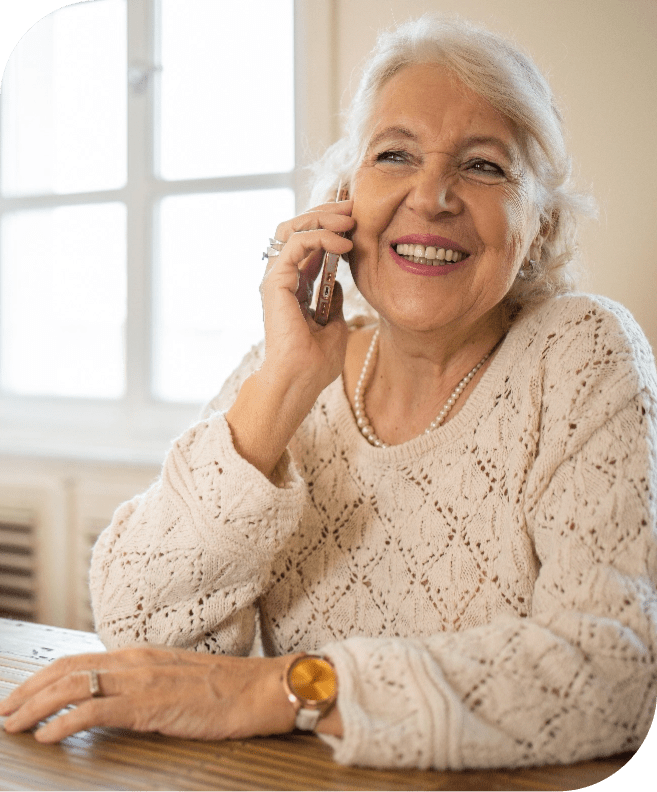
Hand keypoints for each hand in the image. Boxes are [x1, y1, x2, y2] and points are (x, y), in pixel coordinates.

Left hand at [0, 646, 295, 742]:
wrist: (260, 689)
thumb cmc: (225, 689)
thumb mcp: (175, 679)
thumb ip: (144, 683)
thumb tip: (116, 699)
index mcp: (139, 655)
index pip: (78, 660)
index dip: (42, 677)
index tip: (20, 695)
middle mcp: (135, 661)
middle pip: (67, 670)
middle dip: (28, 691)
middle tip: (4, 712)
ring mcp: (142, 680)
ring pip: (74, 686)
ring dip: (36, 706)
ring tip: (13, 724)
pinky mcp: (151, 703)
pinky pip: (96, 709)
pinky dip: (64, 721)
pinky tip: (47, 735)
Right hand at [260, 198, 353, 392]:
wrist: (300, 381)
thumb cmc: (315, 363)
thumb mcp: (334, 325)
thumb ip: (332, 300)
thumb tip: (337, 282)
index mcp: (293, 287)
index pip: (307, 244)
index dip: (330, 227)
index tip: (357, 223)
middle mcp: (281, 279)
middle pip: (296, 228)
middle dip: (325, 213)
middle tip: (353, 209)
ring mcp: (276, 279)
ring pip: (291, 228)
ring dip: (322, 218)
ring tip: (350, 220)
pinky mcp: (275, 282)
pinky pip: (295, 244)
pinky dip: (320, 237)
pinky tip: (343, 244)